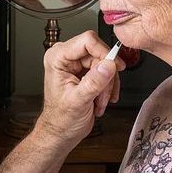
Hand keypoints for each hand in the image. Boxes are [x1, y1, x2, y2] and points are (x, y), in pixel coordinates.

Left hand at [36, 31, 124, 147]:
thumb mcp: (79, 101)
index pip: (87, 40)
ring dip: (107, 85)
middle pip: (99, 52)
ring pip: (105, 63)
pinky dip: (107, 86)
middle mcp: (65, 56)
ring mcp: (76, 62)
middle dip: (106, 75)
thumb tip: (109, 65)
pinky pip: (106, 70)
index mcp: (57, 57)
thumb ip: (94, 82)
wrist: (62, 132)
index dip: (104, 52)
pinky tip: (101, 100)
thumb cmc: (61, 120)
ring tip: (100, 101)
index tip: (114, 66)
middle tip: (104, 93)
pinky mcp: (85, 70)